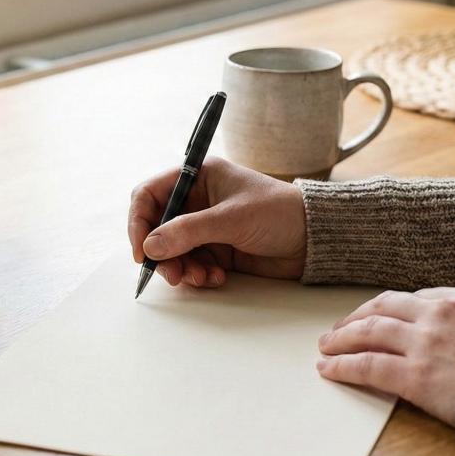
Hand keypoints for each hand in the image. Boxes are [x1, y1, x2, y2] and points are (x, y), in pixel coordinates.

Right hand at [127, 157, 306, 287]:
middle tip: (173, 275)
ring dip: (182, 268)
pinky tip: (218, 278)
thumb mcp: (231, 219)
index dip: (139, 221)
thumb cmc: (278, 213)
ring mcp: (207, 226)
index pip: (150, 194)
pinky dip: (199, 274)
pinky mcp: (218, 249)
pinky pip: (193, 264)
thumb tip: (149, 246)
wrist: (315, 238)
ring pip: (174, 251)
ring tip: (202, 279)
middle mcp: (198, 200)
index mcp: (198, 176)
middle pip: (158, 227)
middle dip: (162, 253)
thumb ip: (188, 232)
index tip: (141, 250)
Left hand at [317, 286, 454, 425]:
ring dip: (341, 338)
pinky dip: (343, 366)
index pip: (415, 298)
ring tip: (326, 346)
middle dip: (357, 317)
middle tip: (340, 328)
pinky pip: (367, 366)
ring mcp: (425, 341)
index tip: (378, 316)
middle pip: (384, 307)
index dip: (391, 309)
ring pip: (368, 331)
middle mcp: (440, 312)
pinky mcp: (415, 375)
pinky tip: (329, 370)